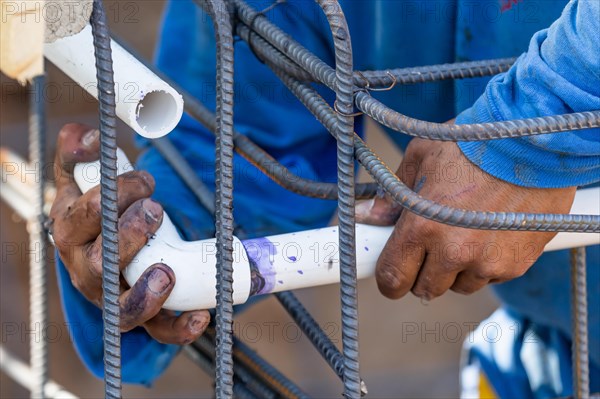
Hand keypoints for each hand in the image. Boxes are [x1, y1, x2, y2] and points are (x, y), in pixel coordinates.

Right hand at [49, 123, 208, 343]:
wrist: (105, 252)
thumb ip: (79, 156)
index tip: (146, 178)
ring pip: (122, 306)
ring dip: (146, 290)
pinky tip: (201, 317)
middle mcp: (86, 269)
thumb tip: (85, 135)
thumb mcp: (82, 182)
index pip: (80, 216)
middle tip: (156, 207)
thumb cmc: (98, 214)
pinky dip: (179, 327)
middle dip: (129, 233)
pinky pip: (158, 330)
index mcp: (71, 231)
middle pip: (100, 261)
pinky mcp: (140, 316)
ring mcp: (112, 297)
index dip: (111, 196)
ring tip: (166, 272)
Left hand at [356, 138, 575, 299]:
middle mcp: (453, 250)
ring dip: (455, 270)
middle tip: (429, 247)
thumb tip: (368, 217)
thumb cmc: (472, 143)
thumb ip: (391, 195)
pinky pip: (488, 277)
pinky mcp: (514, 265)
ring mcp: (487, 261)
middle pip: (424, 289)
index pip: (393, 277)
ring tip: (464, 233)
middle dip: (421, 272)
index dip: (388, 281)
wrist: (533, 142)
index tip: (391, 276)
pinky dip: (484, 264)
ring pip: (458, 286)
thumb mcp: (421, 158)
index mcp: (422, 225)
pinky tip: (489, 233)